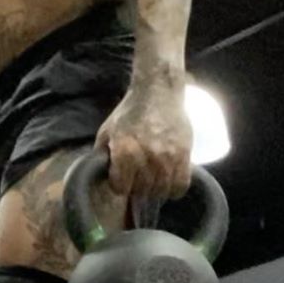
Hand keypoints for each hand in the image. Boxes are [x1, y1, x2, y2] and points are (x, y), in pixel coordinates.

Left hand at [96, 82, 192, 200]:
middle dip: (137, 189)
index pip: (121, 187)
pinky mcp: (184, 155)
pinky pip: (181, 185)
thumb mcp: (108, 130)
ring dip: (155, 190)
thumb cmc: (130, 111)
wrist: (158, 91)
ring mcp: (167, 157)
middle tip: (137, 180)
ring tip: (152, 181)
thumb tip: (99, 175)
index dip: (119, 185)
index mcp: (124, 150)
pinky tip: (169, 181)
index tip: (121, 180)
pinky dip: (174, 189)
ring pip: (161, 191)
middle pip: (142, 192)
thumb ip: (102, 153)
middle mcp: (146, 156)